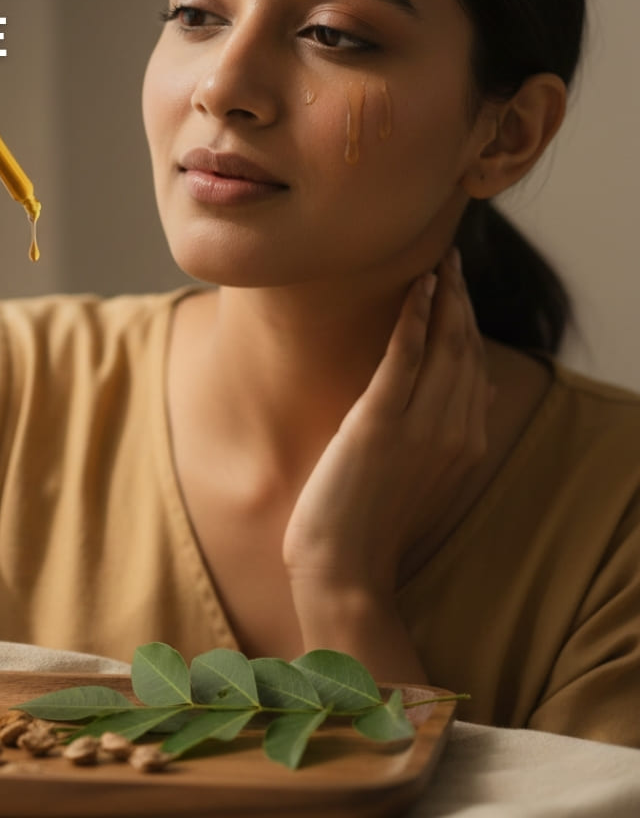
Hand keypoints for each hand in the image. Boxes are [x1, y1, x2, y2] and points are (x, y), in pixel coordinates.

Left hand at [282, 248, 491, 598]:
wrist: (344, 567)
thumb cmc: (373, 522)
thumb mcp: (424, 476)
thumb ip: (453, 433)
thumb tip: (482, 392)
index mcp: (466, 441)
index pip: (474, 364)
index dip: (468, 321)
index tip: (459, 287)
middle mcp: (454, 430)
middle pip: (465, 347)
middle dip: (461, 298)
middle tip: (451, 258)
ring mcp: (420, 427)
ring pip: (443, 346)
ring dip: (442, 298)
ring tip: (438, 263)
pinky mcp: (380, 423)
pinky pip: (405, 358)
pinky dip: (413, 320)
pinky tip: (416, 291)